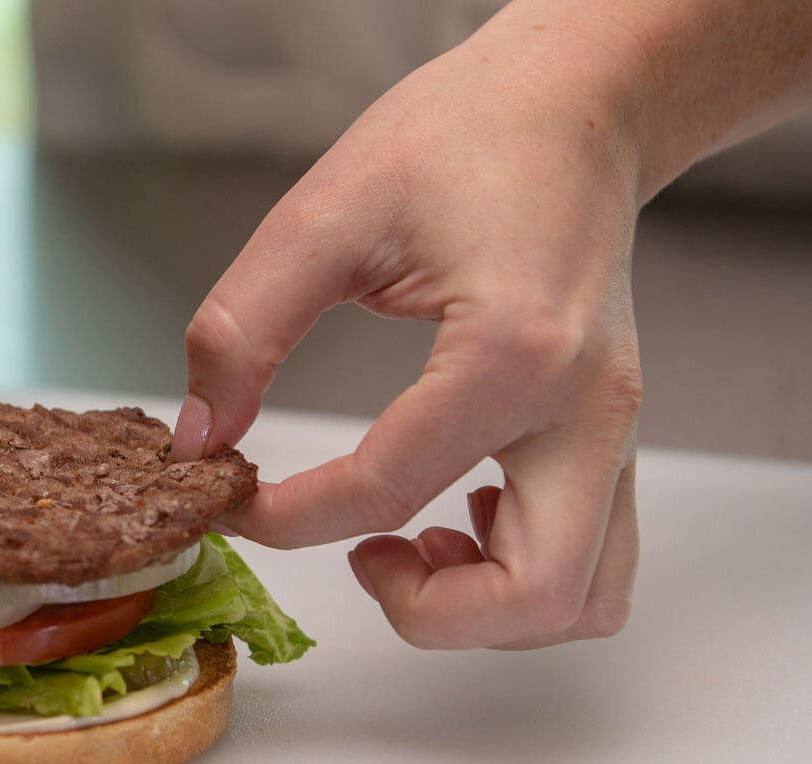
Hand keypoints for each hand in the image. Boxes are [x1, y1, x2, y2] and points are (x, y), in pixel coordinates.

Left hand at [172, 37, 643, 649]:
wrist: (573, 105)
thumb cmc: (464, 138)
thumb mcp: (324, 214)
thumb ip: (242, 329)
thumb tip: (196, 437)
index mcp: (514, 350)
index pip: (389, 491)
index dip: (290, 519)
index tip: (236, 502)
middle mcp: (588, 408)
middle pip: (537, 596)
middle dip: (427, 611)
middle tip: (357, 554)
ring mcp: (615, 429)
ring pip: (584, 598)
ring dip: (486, 605)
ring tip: (407, 537)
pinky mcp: (613, 434)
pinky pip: (595, 557)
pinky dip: (523, 573)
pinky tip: (450, 509)